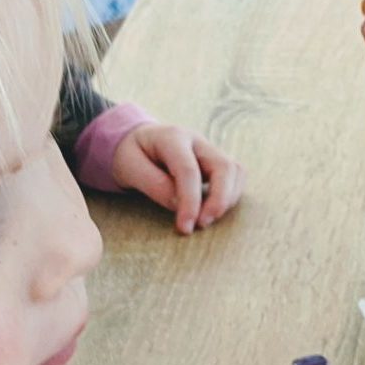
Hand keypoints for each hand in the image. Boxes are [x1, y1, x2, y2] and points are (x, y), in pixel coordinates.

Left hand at [112, 124, 243, 234]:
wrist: (135, 141)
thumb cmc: (130, 155)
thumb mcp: (130, 168)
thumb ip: (154, 185)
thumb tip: (178, 204)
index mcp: (172, 137)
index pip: (189, 171)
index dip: (190, 202)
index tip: (185, 228)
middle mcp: (197, 140)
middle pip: (224, 167)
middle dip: (219, 200)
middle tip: (201, 225)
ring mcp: (209, 150)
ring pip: (235, 172)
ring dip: (227, 199)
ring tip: (205, 220)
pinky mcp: (215, 162)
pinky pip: (234, 177)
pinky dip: (229, 197)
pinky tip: (211, 211)